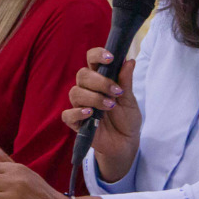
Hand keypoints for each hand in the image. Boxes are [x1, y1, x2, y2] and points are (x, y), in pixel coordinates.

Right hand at [63, 49, 140, 182]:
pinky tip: (90, 113)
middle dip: (99, 81)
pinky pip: (68, 114)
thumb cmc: (126, 118)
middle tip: (116, 92)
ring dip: (94, 97)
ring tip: (110, 106)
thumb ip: (126, 82)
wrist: (125, 143)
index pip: (92, 59)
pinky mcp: (76, 123)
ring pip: (75, 92)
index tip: (111, 58)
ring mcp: (80, 105)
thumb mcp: (129, 100)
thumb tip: (130, 61)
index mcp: (100, 79)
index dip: (98, 55)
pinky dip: (78, 112)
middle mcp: (87, 89)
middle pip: (82, 75)